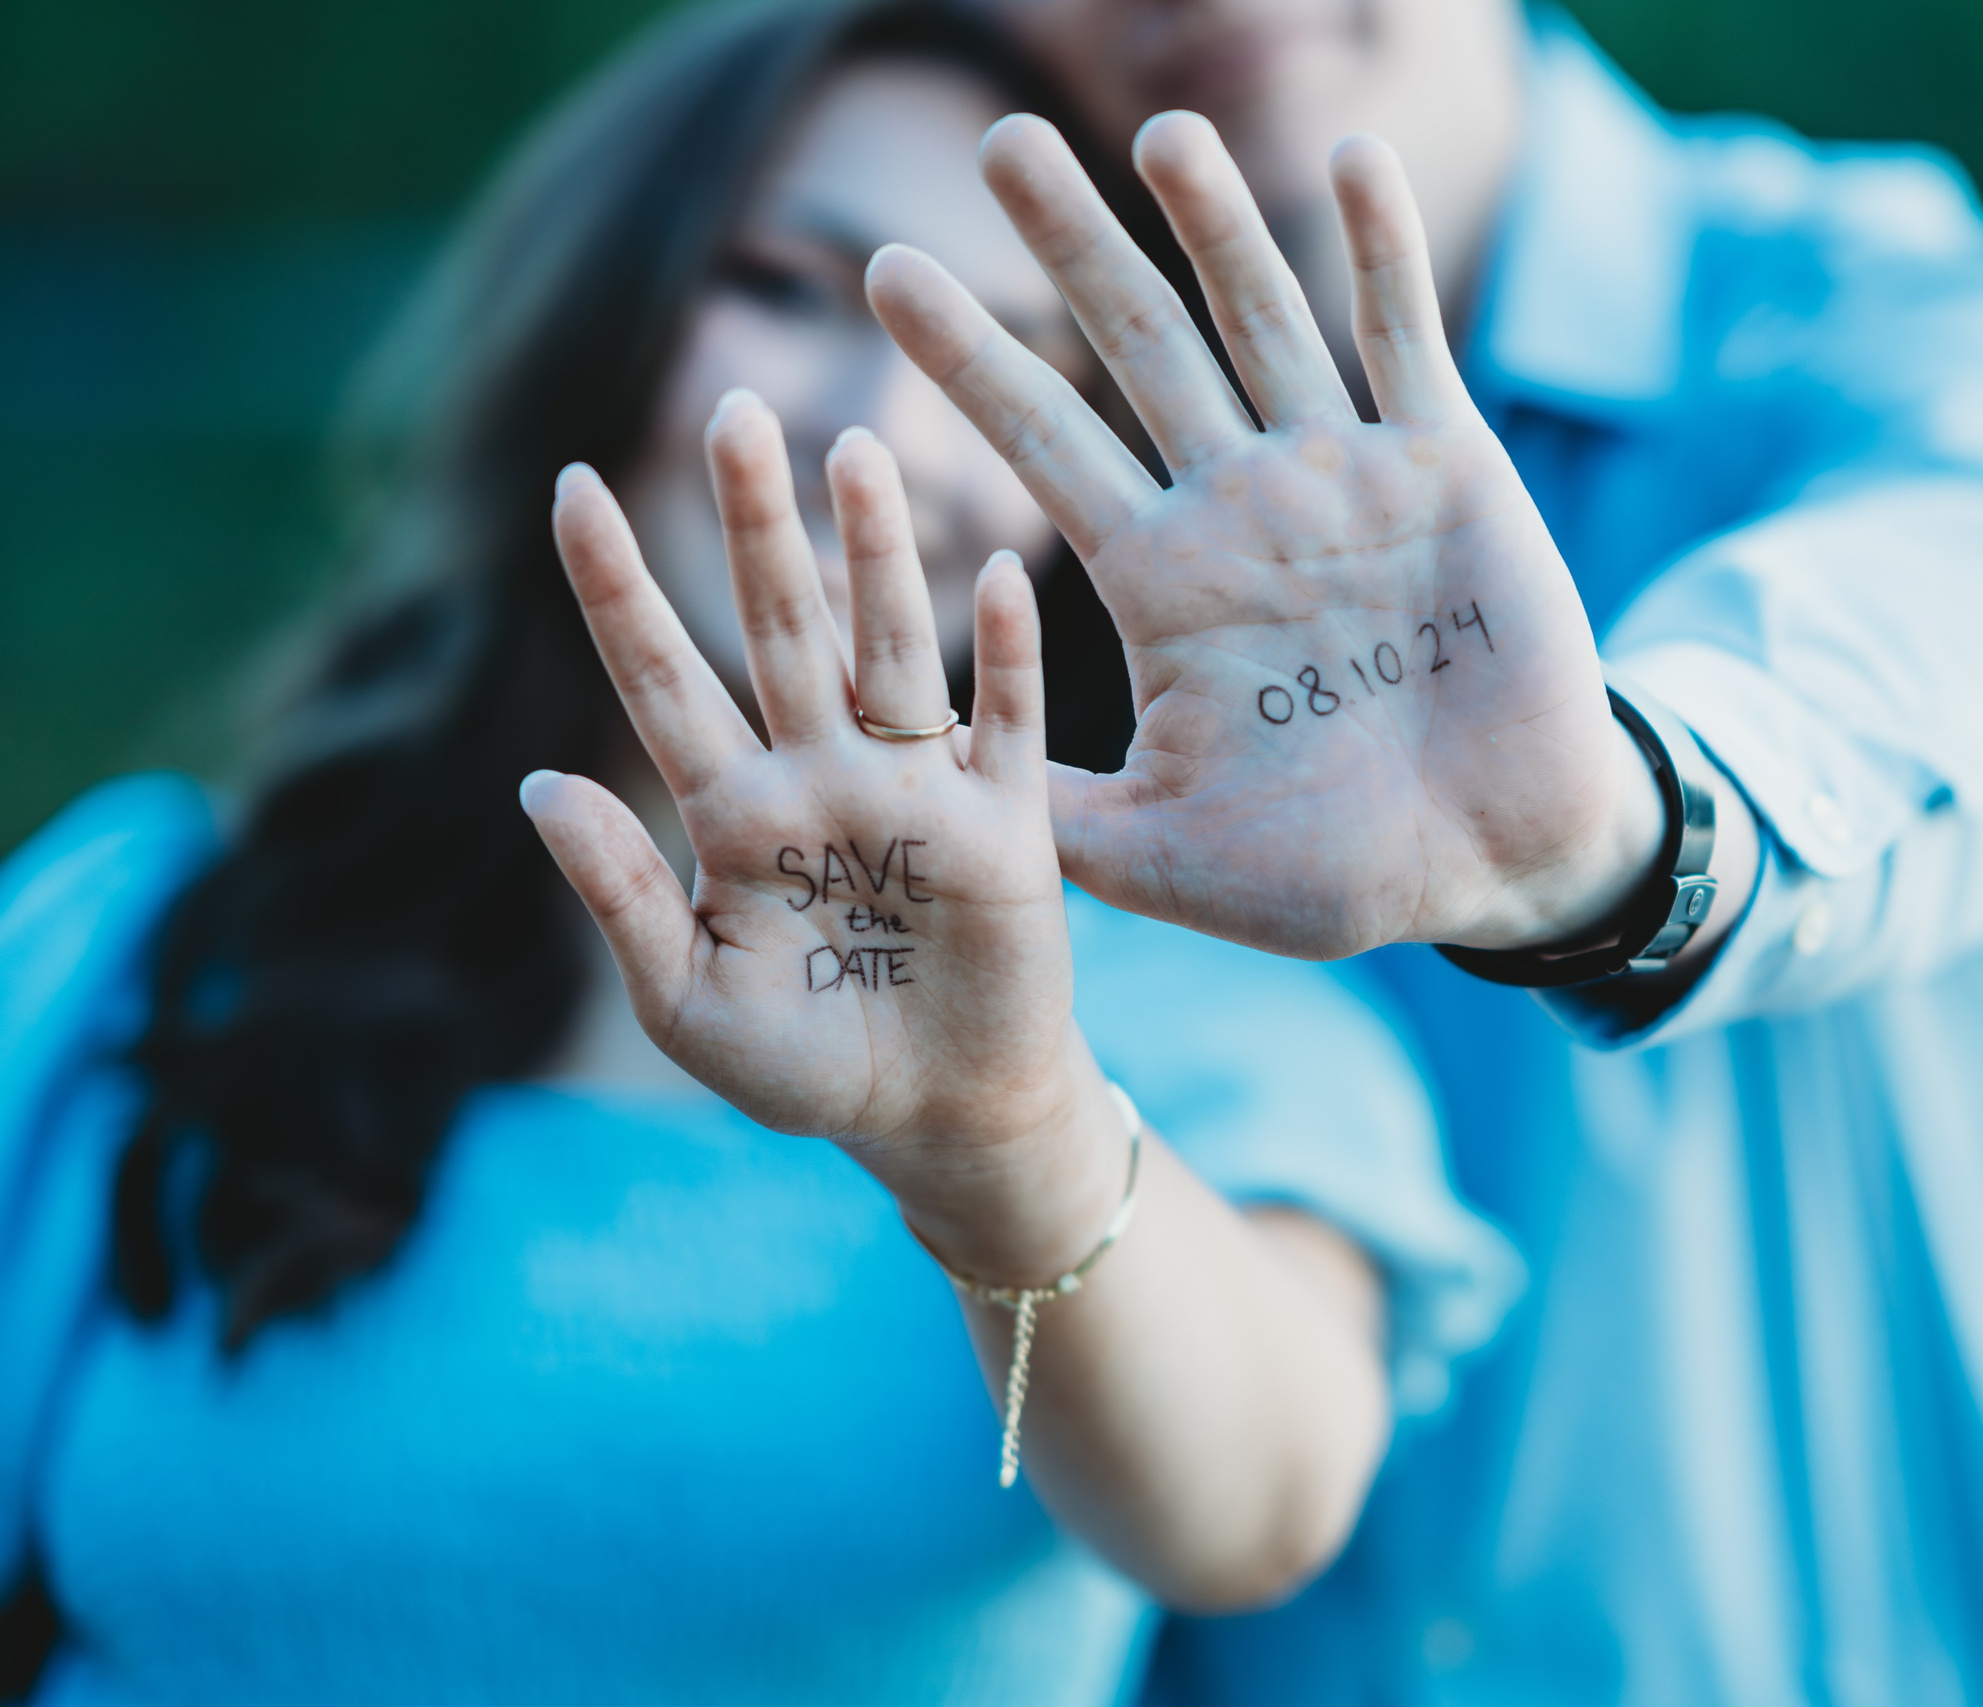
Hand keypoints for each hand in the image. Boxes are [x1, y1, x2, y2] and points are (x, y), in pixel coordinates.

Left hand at [522, 391, 1120, 1279]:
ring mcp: (916, 791)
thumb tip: (537, 784)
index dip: (616, 586)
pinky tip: (991, 576)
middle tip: (732, 412)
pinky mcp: (1006, 825)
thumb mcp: (689, 1004)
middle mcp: (822, 775)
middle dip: (753, 525)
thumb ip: (620, 896)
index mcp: (735, 812)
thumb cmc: (808, 1069)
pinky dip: (1001, 658)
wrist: (941, 1119)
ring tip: (854, 455)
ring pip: (889, 649)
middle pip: (779, 629)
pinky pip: (1004, 725)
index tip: (570, 486)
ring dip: (875, 556)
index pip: (661, 677)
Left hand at [863, 113, 1661, 960]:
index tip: (885, 272)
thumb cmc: (1336, 870)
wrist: (1495, 860)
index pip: (1045, 445)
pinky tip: (1348, 157)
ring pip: (1264, 321)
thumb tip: (917, 790)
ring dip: (1216, 223)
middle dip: (1072, 249)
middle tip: (1000, 142)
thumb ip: (1054, 817)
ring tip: (1160, 129)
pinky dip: (1382, 250)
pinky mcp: (1449, 469)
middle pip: (1140, 348)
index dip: (970, 360)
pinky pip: (1405, 339)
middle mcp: (1242, 505)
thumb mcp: (1167, 857)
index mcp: (1166, 582)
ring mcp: (1346, 475)